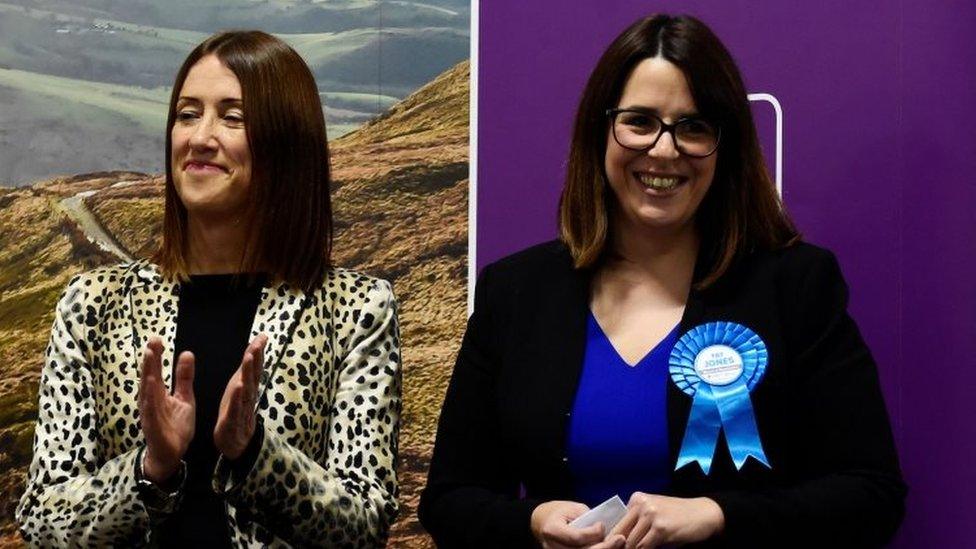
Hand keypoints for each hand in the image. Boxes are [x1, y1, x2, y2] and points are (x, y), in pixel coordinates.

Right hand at [138, 337, 194, 483]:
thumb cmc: (175, 424)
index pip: (156, 370)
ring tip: (150, 357)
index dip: (156, 355)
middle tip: (152, 341)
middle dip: (150, 360)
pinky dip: (150, 399)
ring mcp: (150, 413)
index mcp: (158, 393)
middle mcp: (151, 400)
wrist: (172, 452)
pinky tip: (150, 388)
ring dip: (148, 374)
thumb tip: (186, 353)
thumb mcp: (184, 397)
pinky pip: (150, 411)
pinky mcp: (152, 425)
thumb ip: (184, 377)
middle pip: (149, 376)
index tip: (157, 338)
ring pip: (148, 391)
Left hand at [214, 334, 267, 458]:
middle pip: (253, 374)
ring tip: (249, 357)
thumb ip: (247, 370)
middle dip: (256, 357)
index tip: (262, 336)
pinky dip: (237, 397)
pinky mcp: (233, 420)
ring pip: (246, 388)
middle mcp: (247, 395)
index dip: (259, 351)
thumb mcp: (241, 388)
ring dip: (248, 372)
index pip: (255, 367)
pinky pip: (236, 407)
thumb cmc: (237, 412)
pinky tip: (239, 386)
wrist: (235, 441)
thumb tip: (253, 350)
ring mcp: (242, 407)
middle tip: (258, 343)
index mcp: (247, 386)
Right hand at [530, 500, 624, 548]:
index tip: (602, 525)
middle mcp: (552, 547)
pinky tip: (609, 548)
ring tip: (617, 545)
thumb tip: (607, 530)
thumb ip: (587, 520)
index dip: (592, 533)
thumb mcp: (573, 509)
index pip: (576, 537)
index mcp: (552, 530)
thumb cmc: (561, 512)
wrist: (543, 522)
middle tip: (620, 539)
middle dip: (605, 547)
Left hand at [609, 493, 723, 547]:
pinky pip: (645, 547)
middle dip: (621, 546)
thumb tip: (618, 541)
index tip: (615, 547)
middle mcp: (641, 504)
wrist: (704, 513)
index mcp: (636, 499)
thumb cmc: (678, 517)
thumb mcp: (654, 514)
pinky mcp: (661, 528)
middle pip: (620, 533)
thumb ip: (637, 523)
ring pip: (631, 542)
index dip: (614, 539)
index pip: (617, 522)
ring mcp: (650, 514)